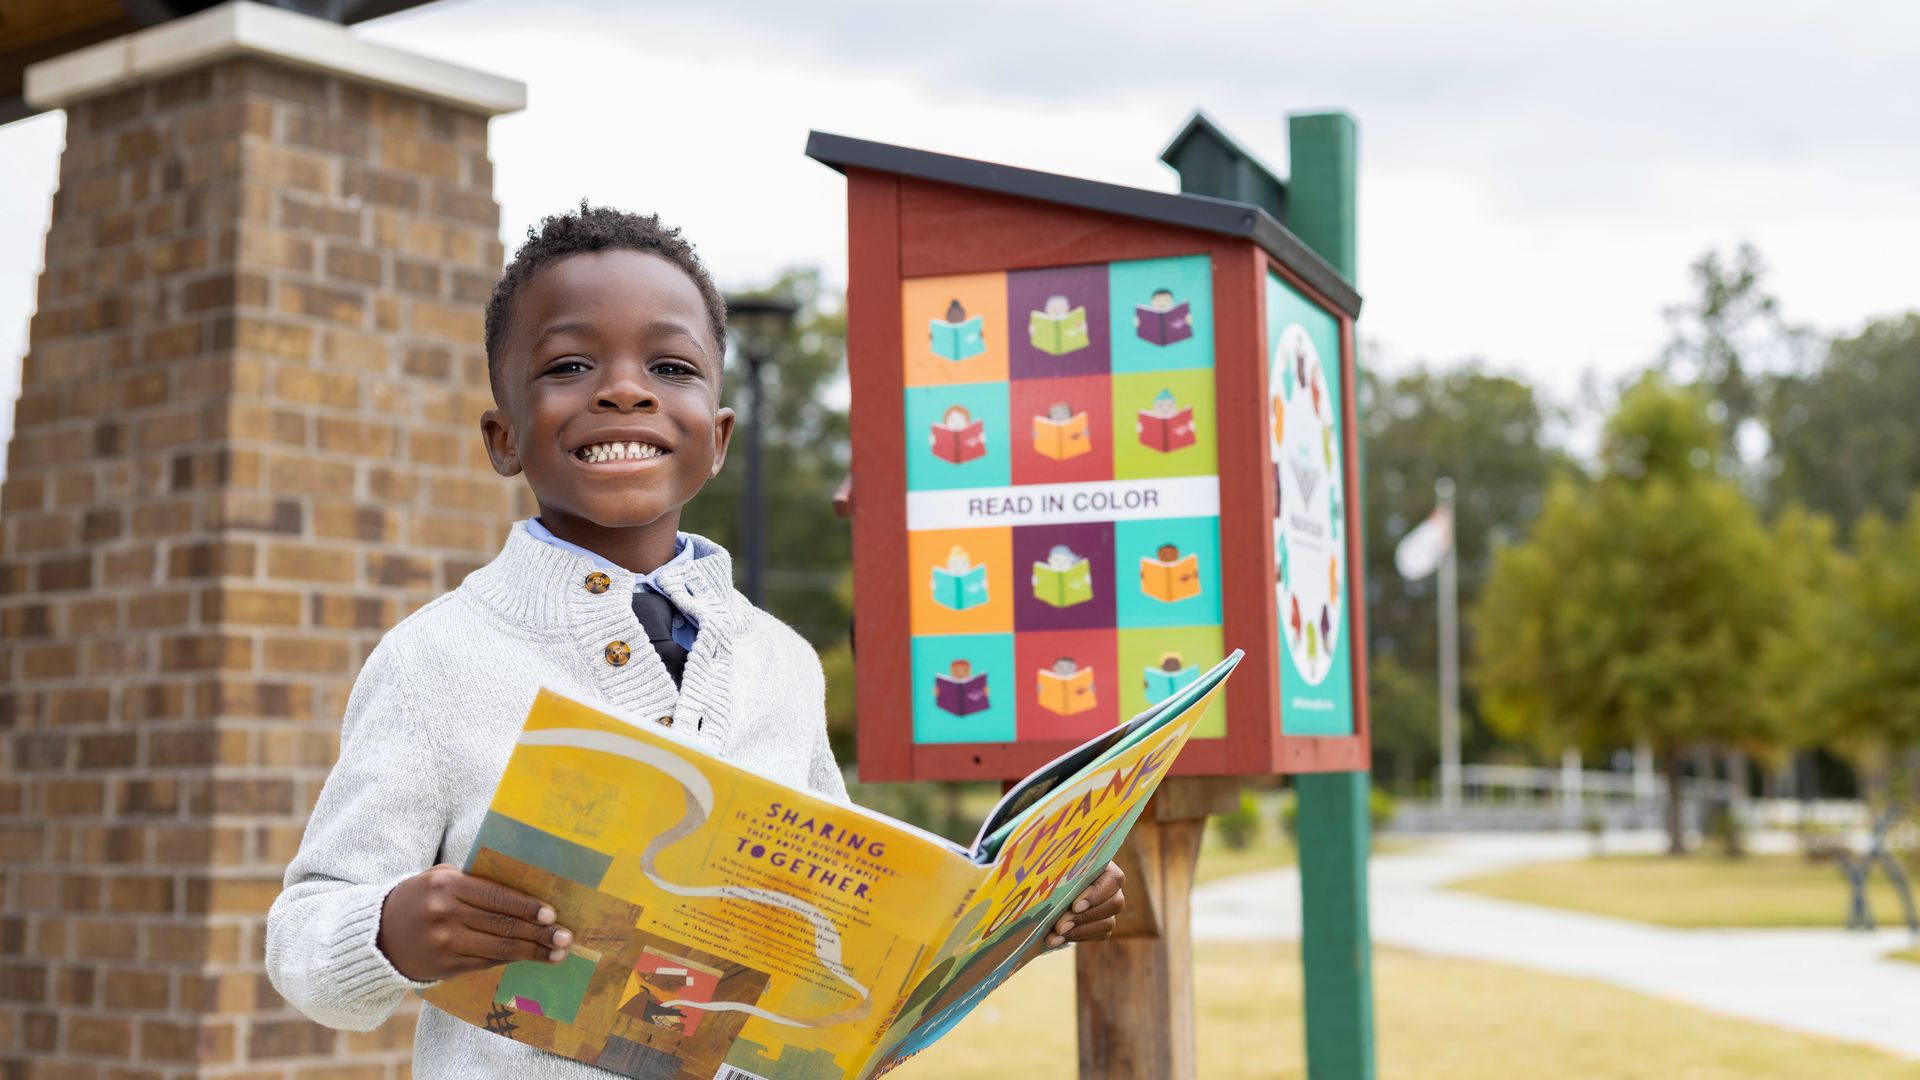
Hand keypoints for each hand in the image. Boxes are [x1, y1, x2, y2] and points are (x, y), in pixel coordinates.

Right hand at [377, 863, 573, 981]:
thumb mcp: (440, 878)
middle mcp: (445, 914)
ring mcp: (444, 943)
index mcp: (447, 885)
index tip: (552, 914)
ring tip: (557, 953)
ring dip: (531, 951)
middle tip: (566, 937)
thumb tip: (525, 892)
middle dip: (538, 933)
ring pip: (497, 948)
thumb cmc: (420, 898)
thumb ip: (476, 882)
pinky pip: (485, 963)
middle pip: (502, 925)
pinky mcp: (445, 966)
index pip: (497, 896)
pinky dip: (510, 960)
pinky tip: (529, 958)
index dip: (527, 907)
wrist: (378, 934)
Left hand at [1047, 862, 1124, 947]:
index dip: (1096, 894)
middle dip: (1084, 917)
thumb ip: (1055, 863)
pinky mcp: (1104, 923)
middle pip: (1113, 904)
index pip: (1113, 880)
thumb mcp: (1053, 860)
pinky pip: (1101, 935)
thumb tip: (1044, 869)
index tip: (1074, 906)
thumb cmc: (1052, 864)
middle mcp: (1112, 886)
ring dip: (1080, 931)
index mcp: (1105, 865)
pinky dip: (1079, 938)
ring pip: (1108, 923)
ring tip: (1054, 936)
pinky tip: (1058, 940)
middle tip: (1060, 926)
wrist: (1048, 881)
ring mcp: (1110, 906)